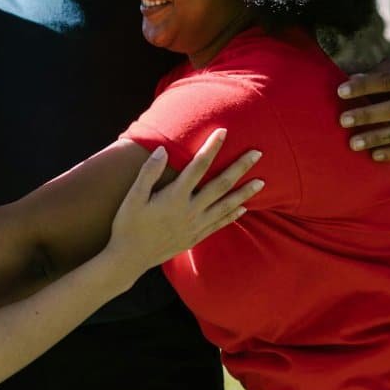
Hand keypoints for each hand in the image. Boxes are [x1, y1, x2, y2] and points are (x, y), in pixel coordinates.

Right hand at [110, 129, 262, 268]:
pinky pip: (220, 224)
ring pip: (227, 205)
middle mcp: (190, 210)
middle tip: (258, 153)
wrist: (129, 258)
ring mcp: (195, 225)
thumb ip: (148, 172)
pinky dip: (233, 215)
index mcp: (174, 196)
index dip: (212, 147)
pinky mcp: (195, 237)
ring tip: (262, 182)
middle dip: (240, 167)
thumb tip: (163, 150)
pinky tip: (244, 208)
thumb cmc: (127, 224)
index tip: (223, 131)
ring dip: (245, 192)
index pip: (198, 166)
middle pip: (221, 184)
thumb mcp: (133, 197)